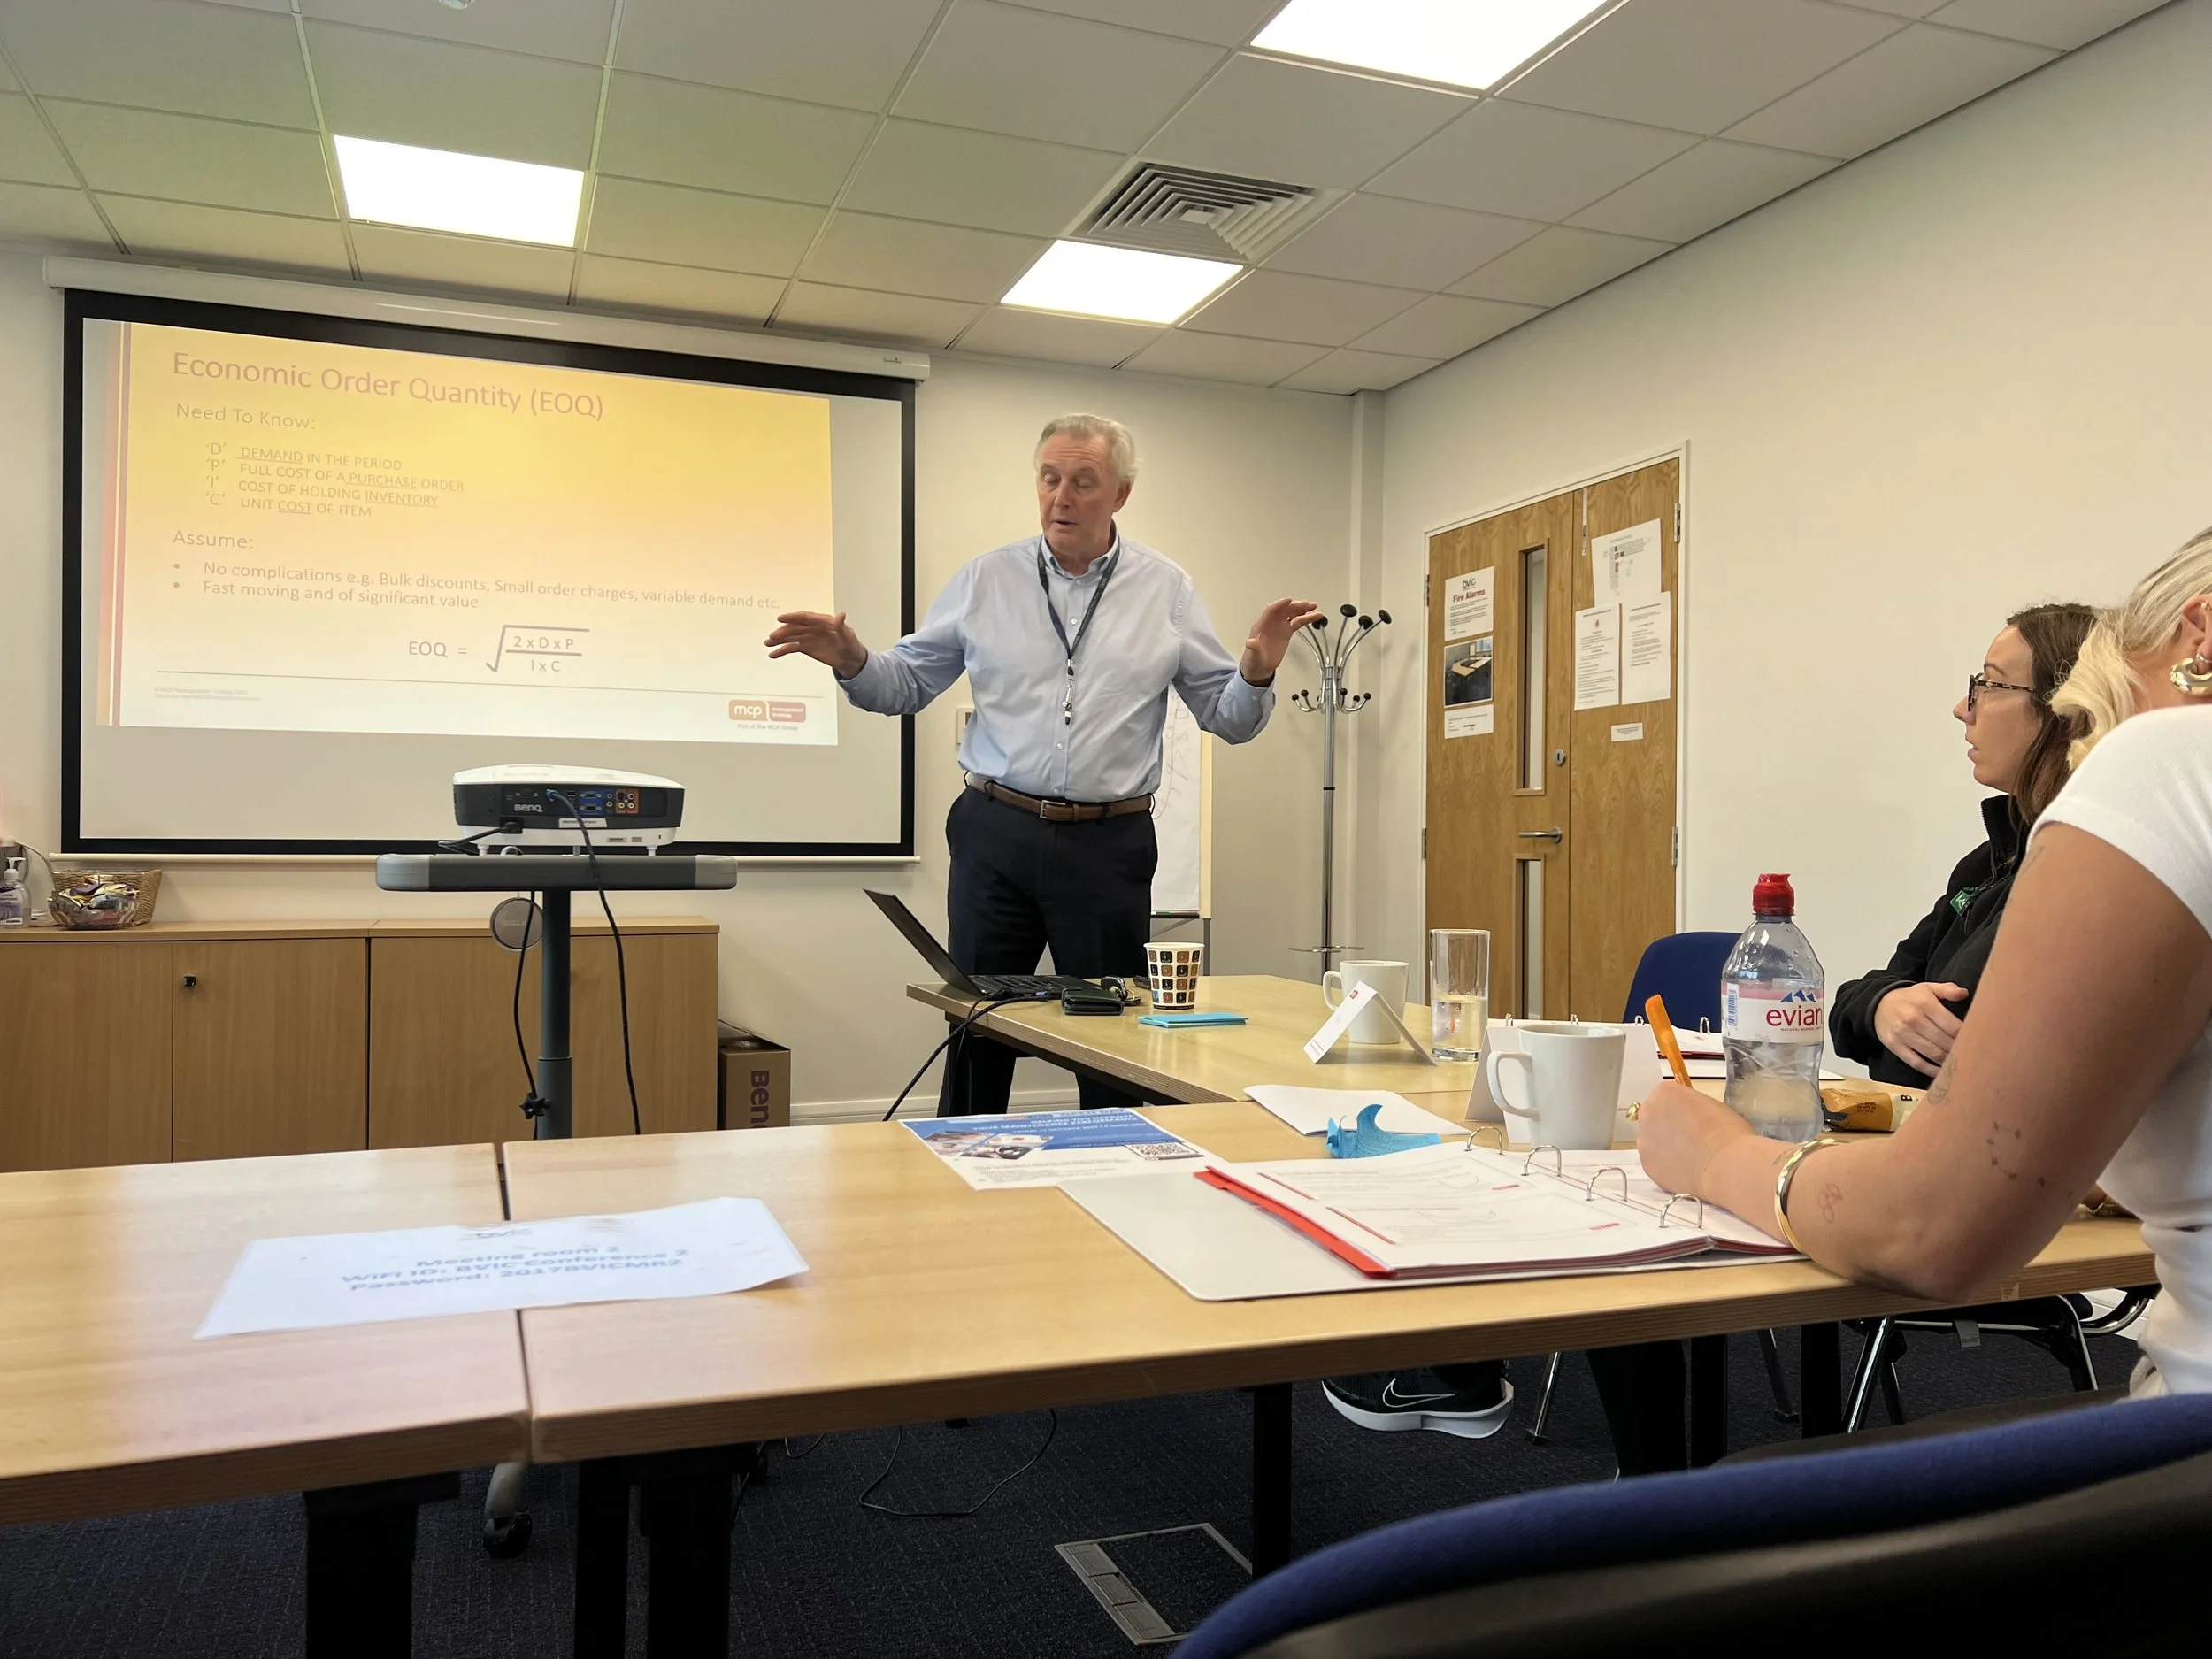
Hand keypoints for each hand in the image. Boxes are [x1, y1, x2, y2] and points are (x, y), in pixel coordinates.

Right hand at [765, 610, 866, 678]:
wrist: (849, 658)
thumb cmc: (851, 644)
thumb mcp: (848, 635)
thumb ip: (841, 626)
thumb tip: (841, 615)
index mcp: (822, 621)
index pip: (805, 617)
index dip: (793, 617)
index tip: (781, 618)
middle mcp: (813, 628)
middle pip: (795, 627)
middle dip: (783, 631)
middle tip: (772, 636)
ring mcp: (808, 637)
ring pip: (791, 637)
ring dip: (779, 640)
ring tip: (768, 644)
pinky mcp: (806, 647)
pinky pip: (792, 647)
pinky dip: (782, 650)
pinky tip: (773, 654)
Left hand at [1240, 597, 1324, 683]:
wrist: (1259, 668)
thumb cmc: (1254, 660)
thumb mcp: (1253, 655)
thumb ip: (1253, 648)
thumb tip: (1250, 642)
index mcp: (1262, 625)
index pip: (1271, 611)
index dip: (1280, 605)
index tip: (1289, 600)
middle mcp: (1272, 623)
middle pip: (1284, 610)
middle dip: (1294, 606)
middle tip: (1305, 604)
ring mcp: (1280, 627)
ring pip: (1292, 614)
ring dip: (1302, 609)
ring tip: (1313, 606)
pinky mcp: (1286, 632)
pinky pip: (1297, 622)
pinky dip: (1306, 618)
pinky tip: (1315, 616)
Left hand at [1636, 1080, 1755, 1198]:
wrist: (1725, 1165)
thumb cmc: (1726, 1132)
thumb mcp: (1713, 1106)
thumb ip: (1693, 1107)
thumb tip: (1692, 1116)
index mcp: (1664, 1092)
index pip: (1667, 1096)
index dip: (1682, 1108)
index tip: (1693, 1118)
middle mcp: (1648, 1113)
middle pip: (1655, 1117)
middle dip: (1669, 1126)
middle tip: (1691, 1138)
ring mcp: (1644, 1140)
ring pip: (1653, 1141)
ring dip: (1666, 1146)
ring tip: (1691, 1157)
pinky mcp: (1647, 1164)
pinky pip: (1656, 1162)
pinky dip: (1667, 1165)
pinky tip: (1686, 1169)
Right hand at [1873, 982, 1967, 1076]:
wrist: (1878, 1005)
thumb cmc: (1909, 999)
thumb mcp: (1927, 988)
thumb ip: (1947, 990)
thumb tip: (1964, 993)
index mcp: (1925, 1004)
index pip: (1952, 1025)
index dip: (1967, 1035)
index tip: (1978, 1041)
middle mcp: (1913, 1019)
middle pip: (1944, 1041)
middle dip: (1960, 1050)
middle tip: (1973, 1055)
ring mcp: (1903, 1034)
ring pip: (1933, 1054)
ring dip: (1949, 1060)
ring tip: (1960, 1062)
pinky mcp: (1895, 1046)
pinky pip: (1917, 1063)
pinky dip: (1932, 1070)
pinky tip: (1942, 1071)